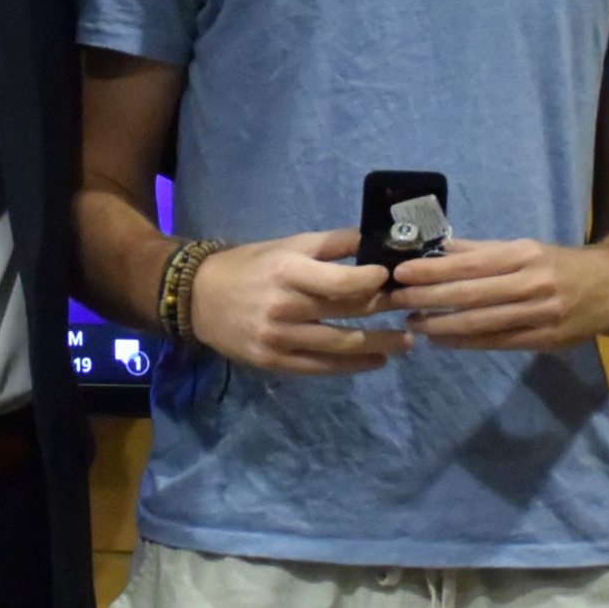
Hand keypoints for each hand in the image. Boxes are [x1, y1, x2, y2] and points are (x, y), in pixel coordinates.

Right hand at [190, 230, 406, 372]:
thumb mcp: (287, 245)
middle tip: (411, 308)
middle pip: (346, 313)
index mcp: (288, 273)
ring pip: (340, 345)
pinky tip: (377, 361)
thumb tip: (376, 239)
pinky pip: (322, 368)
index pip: (340, 282)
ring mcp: (279, 339)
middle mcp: (284, 307)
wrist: (198, 298)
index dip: (371, 281)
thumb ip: (332, 244)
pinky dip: (354, 366)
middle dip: (384, 311)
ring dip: (379, 344)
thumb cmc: (250, 266)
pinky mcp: (274, 362)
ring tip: (405, 341)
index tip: (392, 277)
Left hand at [388, 239, 608, 350]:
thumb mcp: (527, 248)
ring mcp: (539, 314)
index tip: (401, 273)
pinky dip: (465, 341)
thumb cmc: (561, 265)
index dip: (433, 270)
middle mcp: (532, 283)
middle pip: (470, 294)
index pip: (470, 263)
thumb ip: (484, 251)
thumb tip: (440, 249)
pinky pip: (497, 342)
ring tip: (413, 324)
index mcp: (524, 255)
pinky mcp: (543, 340)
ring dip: (441, 324)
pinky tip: (441, 339)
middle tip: (395, 301)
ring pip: (481, 322)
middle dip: (428, 298)